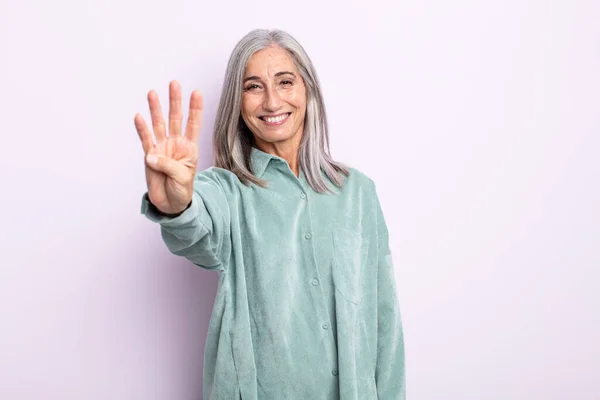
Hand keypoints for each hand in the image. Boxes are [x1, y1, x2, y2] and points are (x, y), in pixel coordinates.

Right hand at [134, 80, 202, 214]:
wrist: (170, 204)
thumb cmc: (181, 190)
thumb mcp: (182, 178)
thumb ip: (169, 165)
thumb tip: (151, 155)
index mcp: (189, 147)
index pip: (193, 124)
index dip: (195, 109)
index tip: (196, 92)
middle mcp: (175, 144)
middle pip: (175, 118)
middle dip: (175, 101)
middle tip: (174, 84)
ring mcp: (162, 148)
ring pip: (159, 124)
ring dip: (156, 109)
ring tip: (153, 93)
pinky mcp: (149, 156)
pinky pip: (145, 140)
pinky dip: (142, 129)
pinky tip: (139, 116)